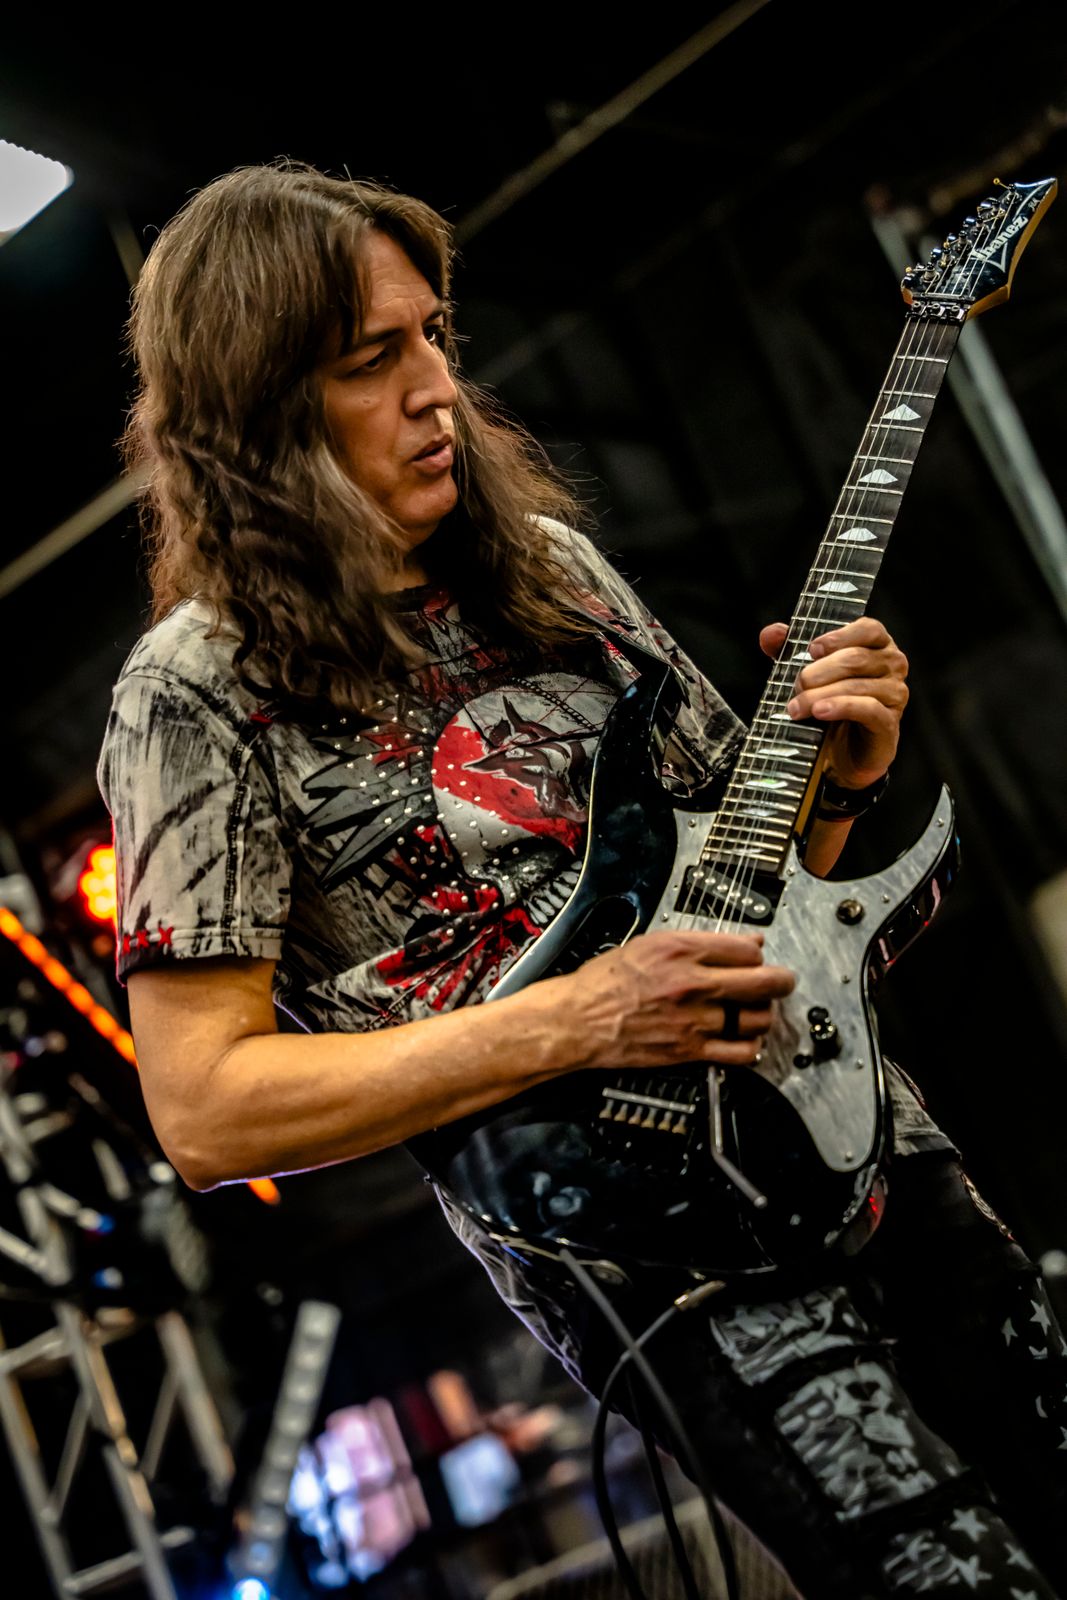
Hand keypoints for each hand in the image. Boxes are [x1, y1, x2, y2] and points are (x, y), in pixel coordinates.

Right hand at [563, 929, 794, 1069]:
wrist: (579, 1019)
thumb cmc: (605, 982)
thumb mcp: (650, 944)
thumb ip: (700, 943)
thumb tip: (743, 943)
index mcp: (680, 950)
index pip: (746, 948)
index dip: (758, 953)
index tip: (758, 958)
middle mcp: (692, 982)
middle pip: (764, 982)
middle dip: (781, 981)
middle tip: (782, 982)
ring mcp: (694, 1019)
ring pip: (757, 1018)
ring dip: (763, 1014)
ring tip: (756, 1011)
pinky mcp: (690, 1049)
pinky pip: (741, 1052)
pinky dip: (752, 1046)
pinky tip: (745, 1039)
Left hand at [760, 615, 908, 788]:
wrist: (841, 753)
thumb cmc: (829, 703)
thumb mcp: (806, 673)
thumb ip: (788, 650)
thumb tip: (770, 633)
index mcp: (878, 645)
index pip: (869, 629)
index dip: (840, 636)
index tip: (811, 650)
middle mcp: (892, 665)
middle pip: (857, 659)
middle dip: (820, 672)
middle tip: (796, 685)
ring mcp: (895, 694)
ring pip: (857, 685)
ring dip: (821, 694)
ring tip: (796, 707)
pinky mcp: (889, 722)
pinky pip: (867, 709)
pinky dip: (840, 707)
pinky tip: (820, 711)